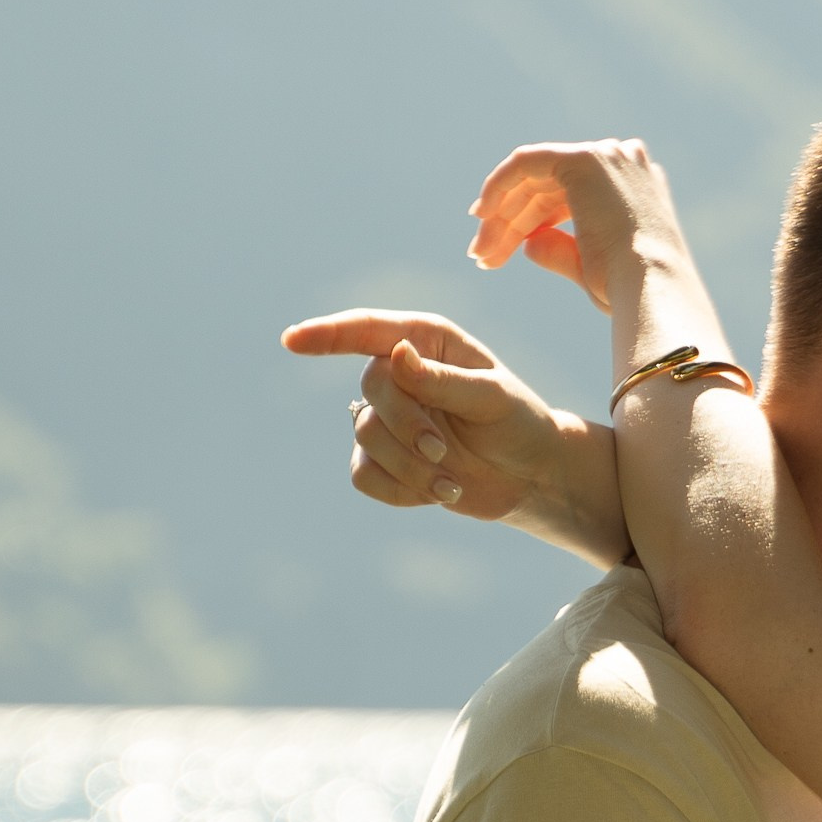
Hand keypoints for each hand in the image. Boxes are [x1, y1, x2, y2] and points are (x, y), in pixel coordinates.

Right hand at [282, 311, 571, 522]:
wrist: (529, 476)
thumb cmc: (518, 422)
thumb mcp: (492, 397)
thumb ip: (443, 379)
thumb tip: (396, 355)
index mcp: (426, 341)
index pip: (367, 330)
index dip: (326, 334)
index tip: (291, 341)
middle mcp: (400, 373)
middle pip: (373, 389)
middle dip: (406, 426)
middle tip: (442, 451)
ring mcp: (387, 417)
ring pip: (366, 436)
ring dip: (409, 465)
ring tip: (450, 480)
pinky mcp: (383, 459)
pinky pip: (364, 475)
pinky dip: (400, 490)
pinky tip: (438, 491)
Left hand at [467, 142, 700, 314]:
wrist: (649, 288)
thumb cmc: (629, 291)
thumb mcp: (591, 268)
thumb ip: (560, 250)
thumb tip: (530, 245)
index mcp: (635, 188)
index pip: (568, 196)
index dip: (529, 219)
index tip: (497, 247)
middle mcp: (623, 165)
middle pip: (548, 187)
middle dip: (511, 221)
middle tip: (482, 256)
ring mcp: (606, 157)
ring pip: (534, 178)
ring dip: (502, 214)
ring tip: (481, 252)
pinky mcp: (583, 159)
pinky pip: (526, 162)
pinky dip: (499, 185)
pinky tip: (483, 216)